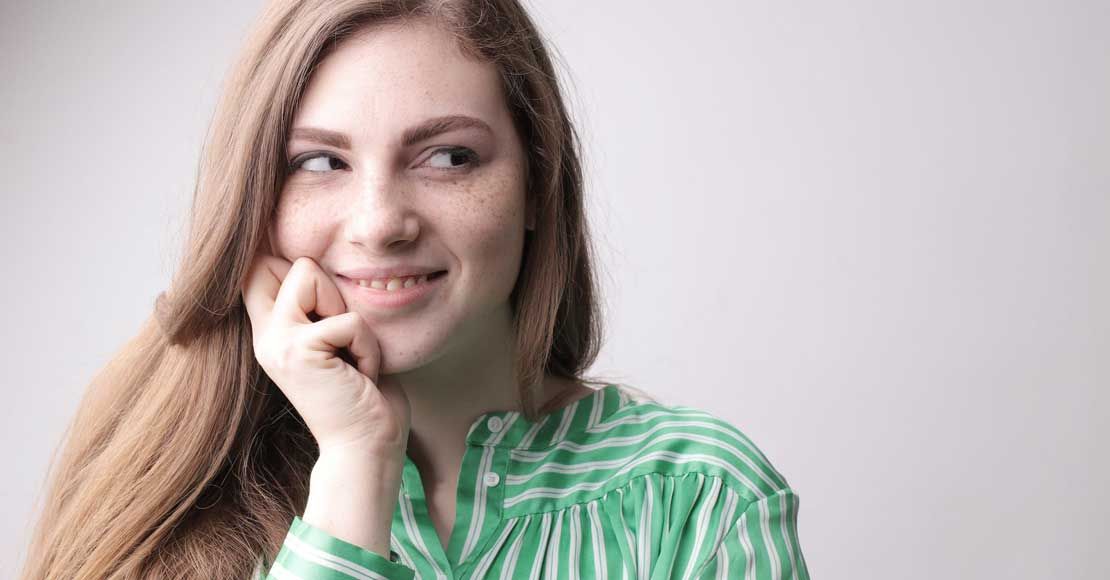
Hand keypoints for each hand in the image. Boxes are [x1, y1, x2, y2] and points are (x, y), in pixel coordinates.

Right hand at [241, 248, 410, 457]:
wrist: (367, 448)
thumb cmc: (365, 395)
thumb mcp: (339, 341)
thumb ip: (323, 307)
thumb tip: (318, 263)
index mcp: (272, 332)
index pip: (260, 265)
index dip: (299, 268)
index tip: (329, 310)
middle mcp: (266, 335)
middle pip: (288, 261)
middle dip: (330, 288)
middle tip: (344, 340)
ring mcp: (277, 342)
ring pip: (310, 273)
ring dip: (350, 316)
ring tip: (350, 357)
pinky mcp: (299, 351)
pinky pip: (349, 320)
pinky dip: (368, 347)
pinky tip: (361, 375)